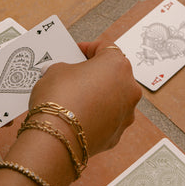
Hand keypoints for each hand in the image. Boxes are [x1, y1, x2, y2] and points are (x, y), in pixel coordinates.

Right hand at [28, 41, 140, 155]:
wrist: (56, 137)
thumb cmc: (59, 99)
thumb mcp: (55, 70)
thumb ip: (65, 68)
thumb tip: (65, 74)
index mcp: (117, 64)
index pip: (105, 48)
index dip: (88, 48)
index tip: (77, 52)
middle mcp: (129, 88)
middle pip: (113, 74)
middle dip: (95, 73)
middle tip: (75, 75)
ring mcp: (126, 113)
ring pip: (113, 98)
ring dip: (98, 96)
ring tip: (75, 97)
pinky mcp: (117, 134)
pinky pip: (107, 119)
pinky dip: (96, 116)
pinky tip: (78, 116)